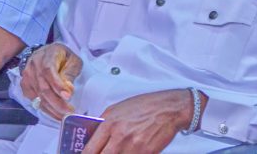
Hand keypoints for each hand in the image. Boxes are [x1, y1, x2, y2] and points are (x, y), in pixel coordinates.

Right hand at [20, 43, 81, 119]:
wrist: (45, 53)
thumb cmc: (62, 57)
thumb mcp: (72, 60)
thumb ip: (70, 73)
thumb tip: (69, 91)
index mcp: (47, 56)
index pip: (49, 71)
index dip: (58, 85)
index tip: (68, 97)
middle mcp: (34, 65)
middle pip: (43, 87)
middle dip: (57, 103)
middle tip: (69, 113)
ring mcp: (27, 76)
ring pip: (38, 97)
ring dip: (52, 109)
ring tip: (64, 116)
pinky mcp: (25, 85)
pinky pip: (33, 100)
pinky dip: (44, 109)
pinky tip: (54, 113)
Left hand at [83, 89, 206, 153]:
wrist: (167, 109)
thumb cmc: (142, 107)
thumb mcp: (116, 110)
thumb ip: (103, 125)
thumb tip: (92, 139)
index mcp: (109, 123)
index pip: (90, 149)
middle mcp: (119, 136)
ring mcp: (133, 147)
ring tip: (117, 150)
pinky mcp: (146, 153)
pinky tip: (129, 151)